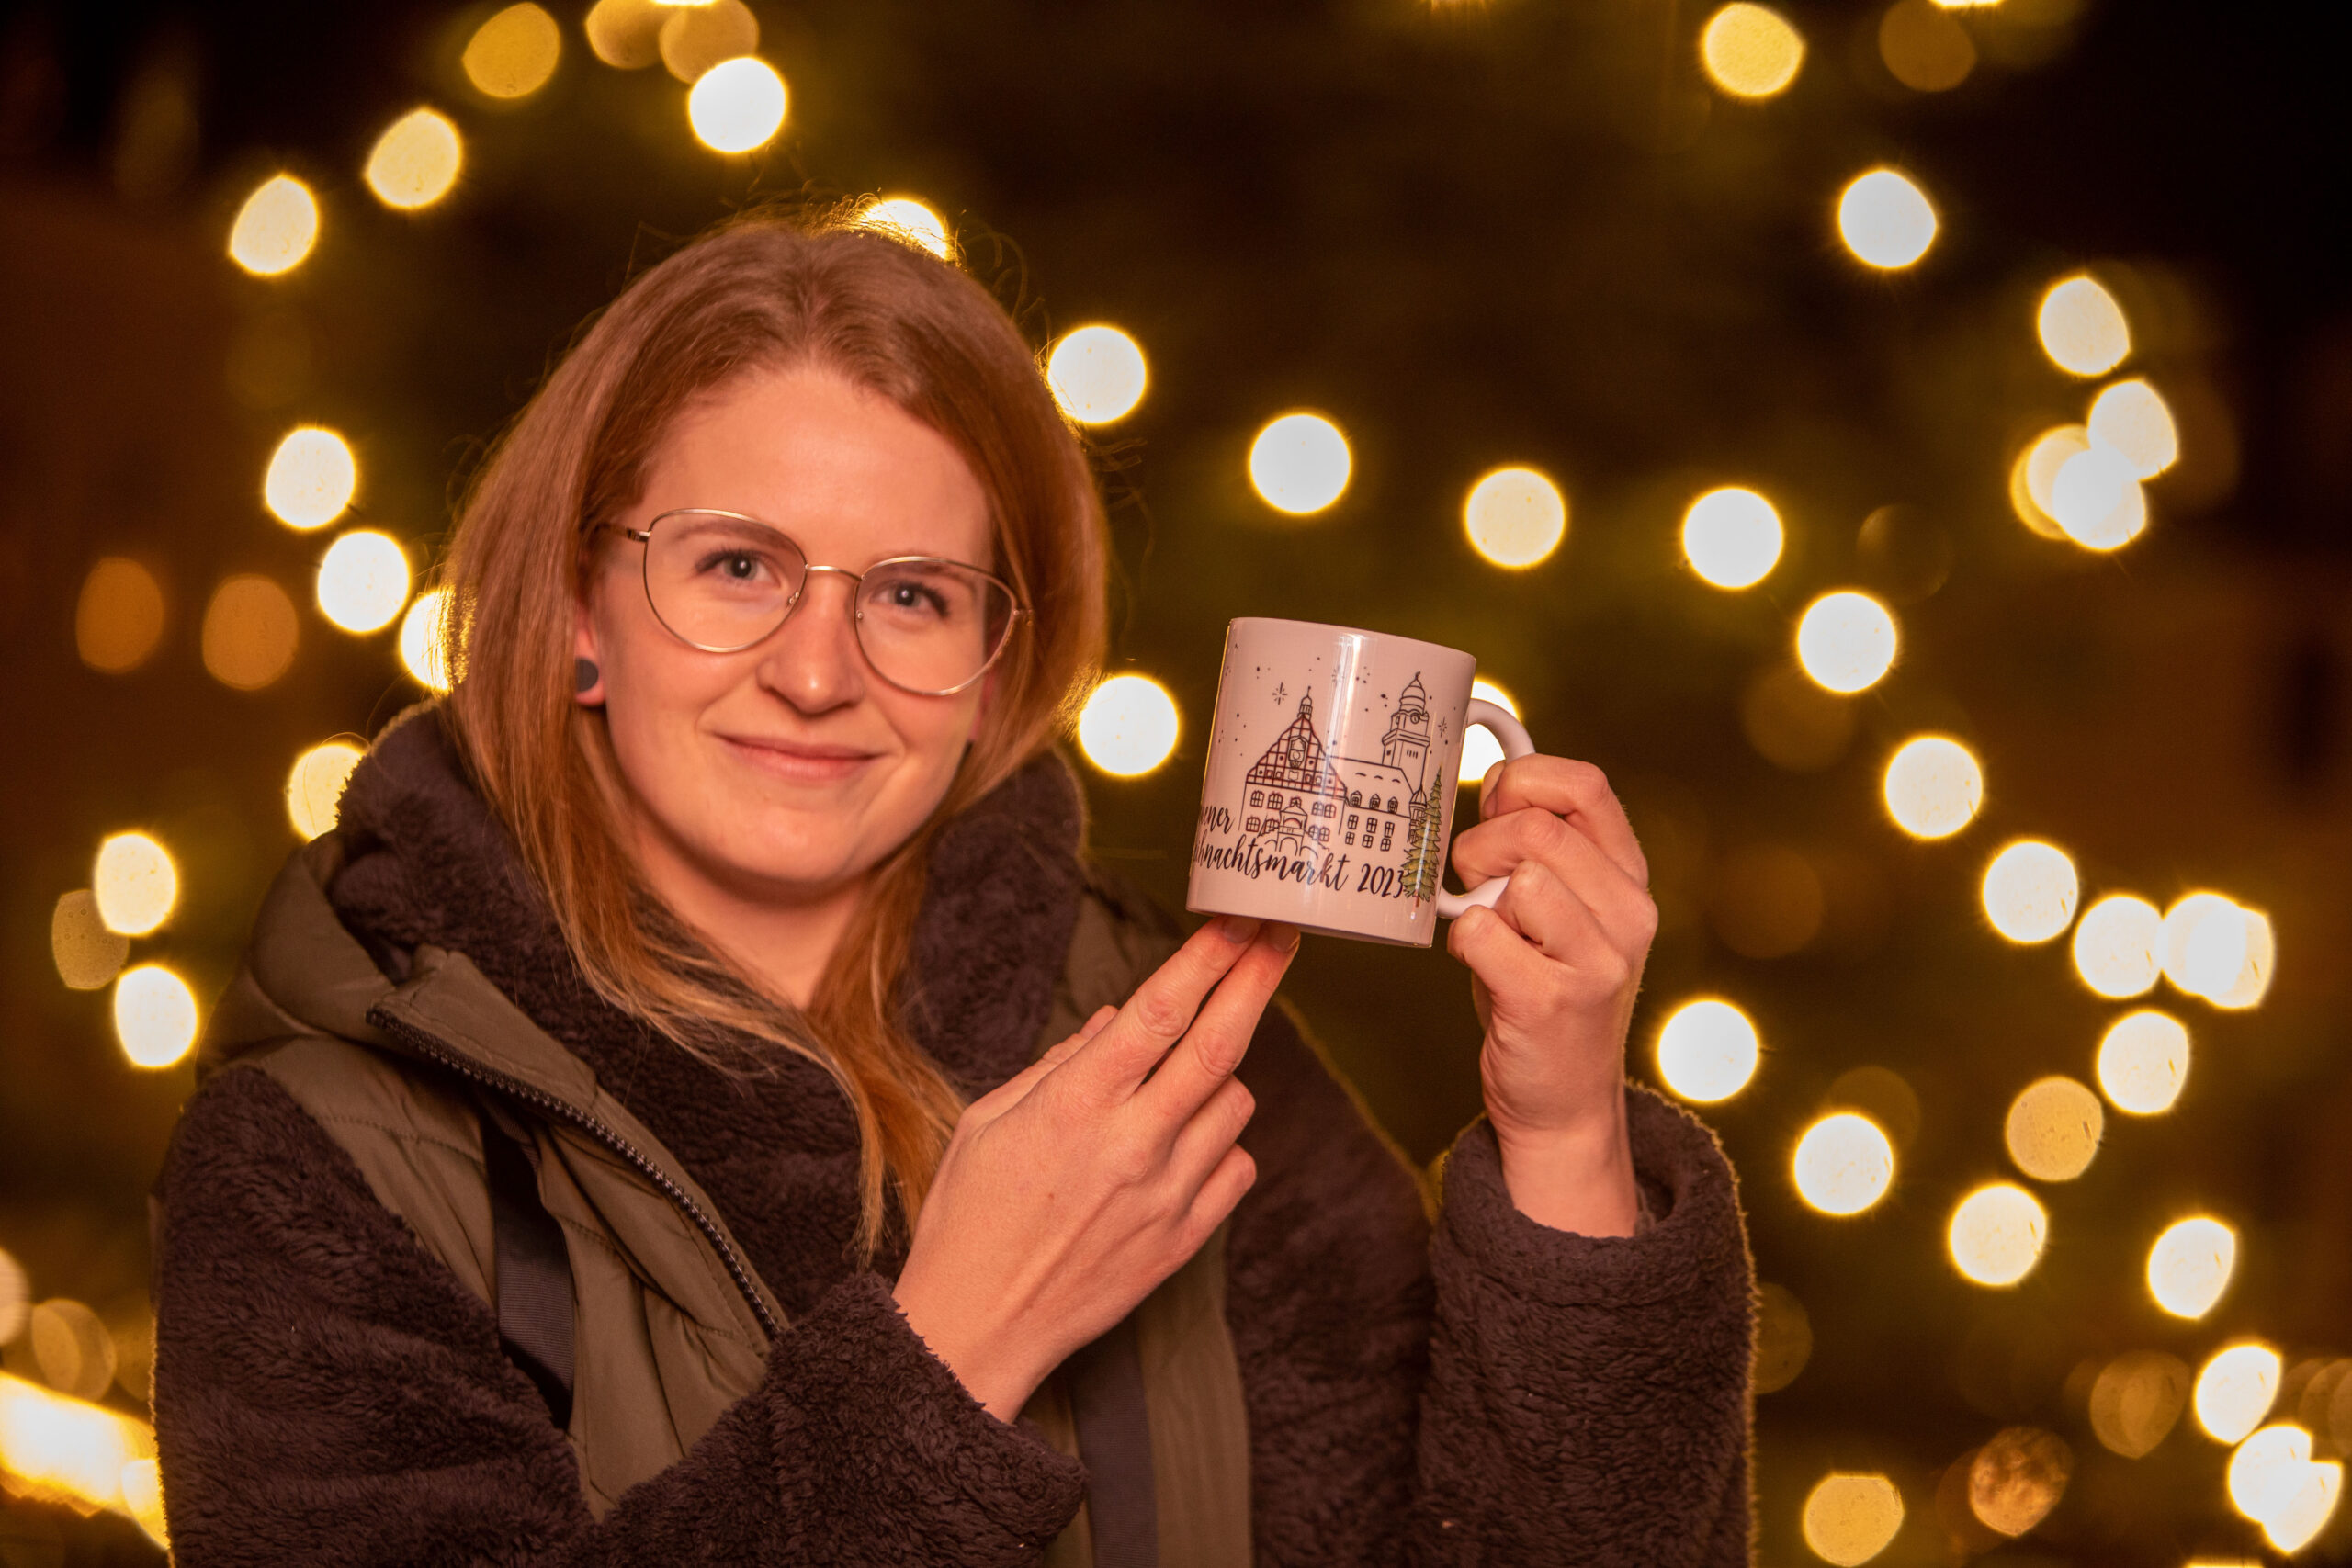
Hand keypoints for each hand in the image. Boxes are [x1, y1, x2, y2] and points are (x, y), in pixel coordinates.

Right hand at [891, 915, 1299, 1420]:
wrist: (978, 1326)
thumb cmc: (970, 1215)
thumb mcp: (991, 1119)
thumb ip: (1063, 1063)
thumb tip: (1122, 1020)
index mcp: (1074, 1105)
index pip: (1159, 1012)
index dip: (1206, 958)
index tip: (1238, 920)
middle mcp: (1130, 1145)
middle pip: (1219, 1045)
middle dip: (1256, 978)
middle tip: (1280, 937)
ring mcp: (1165, 1196)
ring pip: (1235, 1104)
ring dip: (1219, 1077)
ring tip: (1174, 1086)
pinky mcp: (1184, 1241)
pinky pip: (1237, 1167)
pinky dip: (1221, 1144)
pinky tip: (1181, 1146)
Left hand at [1444, 756, 1656, 1236]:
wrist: (1564, 1101)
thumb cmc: (1546, 989)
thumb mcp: (1564, 909)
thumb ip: (1543, 848)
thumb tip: (1495, 780)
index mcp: (1630, 879)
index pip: (1586, 785)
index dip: (1524, 779)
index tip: (1493, 806)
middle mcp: (1628, 915)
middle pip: (1535, 828)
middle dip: (1481, 845)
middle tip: (1474, 885)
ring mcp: (1596, 961)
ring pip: (1514, 877)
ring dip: (1476, 898)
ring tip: (1489, 933)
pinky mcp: (1552, 1002)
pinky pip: (1481, 933)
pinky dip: (1463, 943)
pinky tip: (1483, 967)